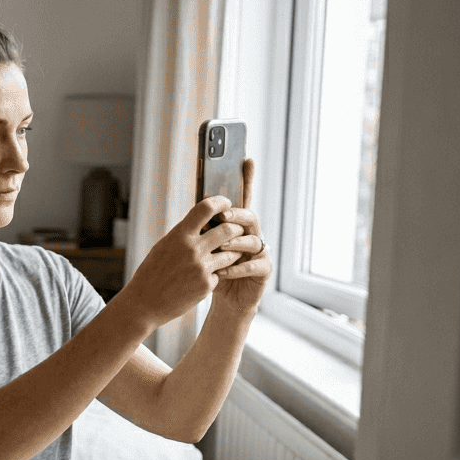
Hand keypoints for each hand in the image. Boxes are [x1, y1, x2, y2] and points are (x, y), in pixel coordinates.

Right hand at [114, 191, 250, 330]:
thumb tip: (202, 220)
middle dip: (237, 228)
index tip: (226, 204)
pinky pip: (221, 273)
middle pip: (228, 229)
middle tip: (238, 230)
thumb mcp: (164, 247)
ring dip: (233, 252)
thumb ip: (184, 234)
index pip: (206, 208)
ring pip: (231, 253)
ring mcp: (201, 268)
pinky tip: (204, 278)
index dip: (220, 202)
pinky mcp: (206, 285)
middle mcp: (192, 249)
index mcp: (179, 235)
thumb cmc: (151, 273)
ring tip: (227, 253)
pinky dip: (216, 274)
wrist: (144, 304)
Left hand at [209, 158, 270, 314]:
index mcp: (236, 225)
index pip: (242, 199)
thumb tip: (197, 204)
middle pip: (249, 217)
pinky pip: (255, 266)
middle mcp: (251, 235)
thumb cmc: (210, 270)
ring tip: (221, 247)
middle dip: (237, 215)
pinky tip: (224, 271)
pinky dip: (238, 268)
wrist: (221, 300)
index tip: (246, 159)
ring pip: (253, 241)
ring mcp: (259, 253)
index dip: (246, 179)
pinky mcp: (263, 271)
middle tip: (224, 216)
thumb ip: (204, 226)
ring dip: (236, 242)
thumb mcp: (202, 246)